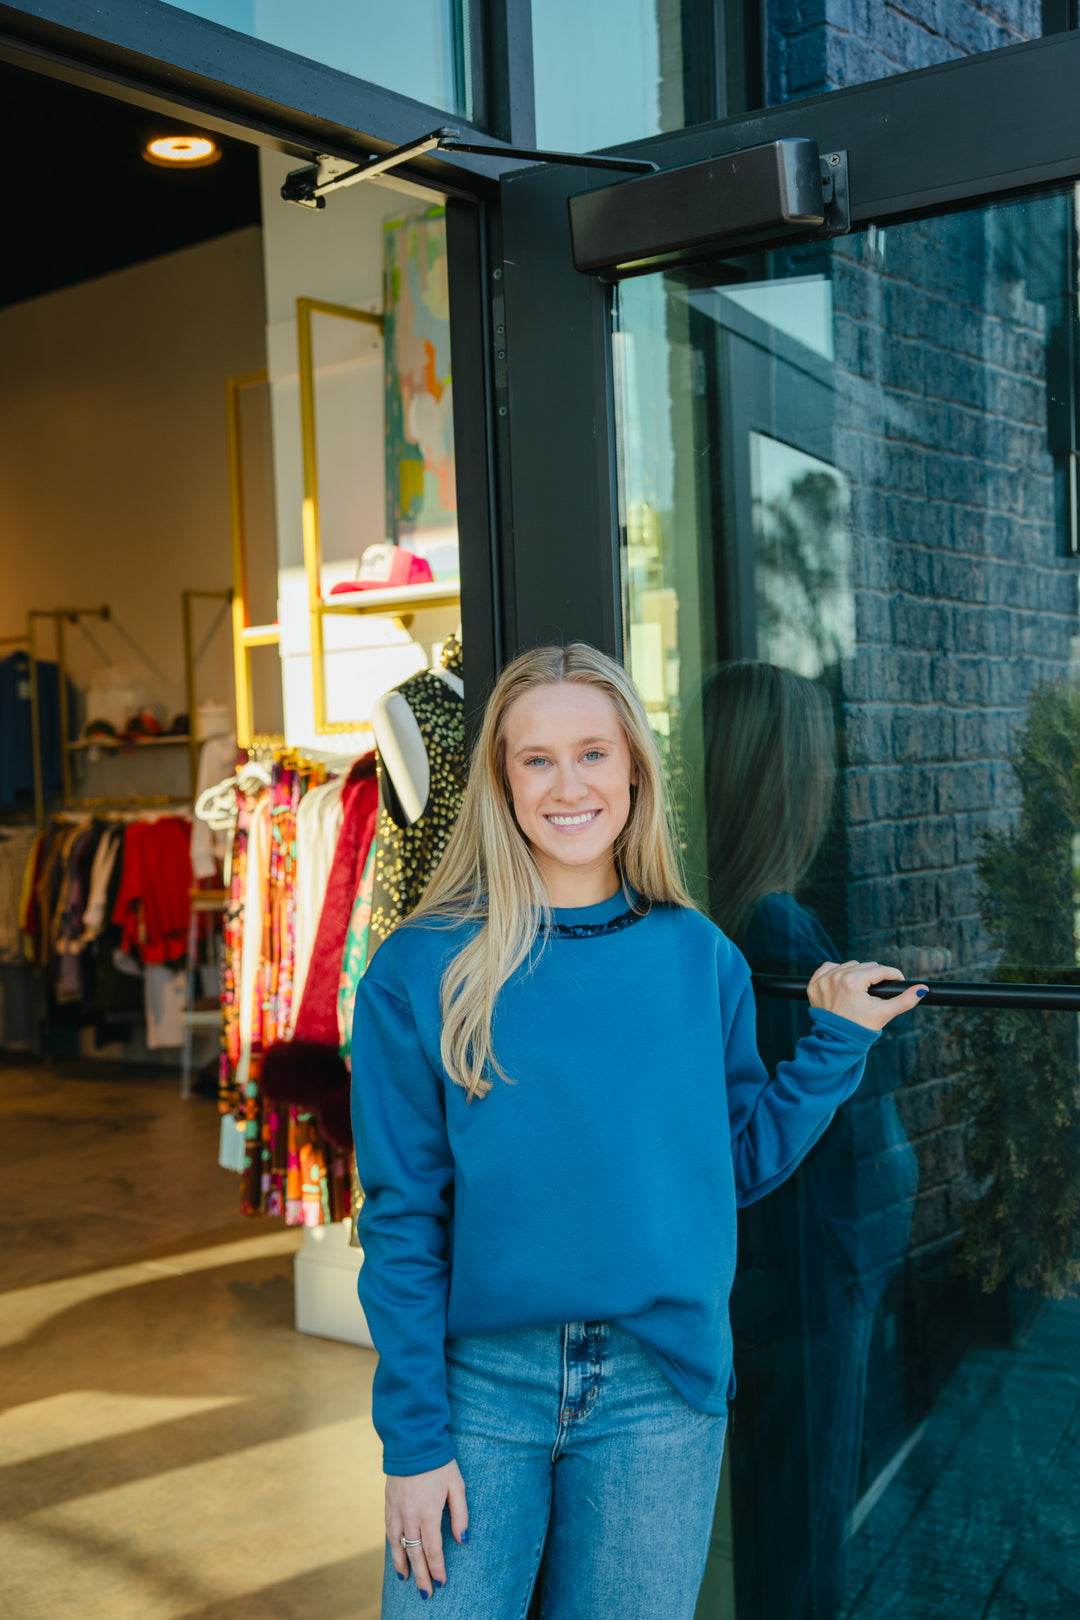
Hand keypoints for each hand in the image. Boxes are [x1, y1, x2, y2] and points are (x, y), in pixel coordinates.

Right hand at [386, 1459, 467, 1596]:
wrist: (413, 1442)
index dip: (437, 1569)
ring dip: (402, 1565)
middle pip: (415, 1554)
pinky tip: (396, 1553)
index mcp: (428, 1513)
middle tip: (426, 1594)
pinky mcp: (388, 1503)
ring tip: (407, 1580)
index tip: (442, 1582)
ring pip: (397, 1546)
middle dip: (421, 1576)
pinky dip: (392, 1547)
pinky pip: (389, 1532)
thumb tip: (463, 1540)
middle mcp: (410, 1517)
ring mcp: (396, 1511)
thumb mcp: (457, 1486)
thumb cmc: (439, 1463)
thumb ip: (460, 1515)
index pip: (433, 1550)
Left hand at [807, 960, 927, 1031]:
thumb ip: (905, 1000)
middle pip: (865, 966)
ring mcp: (823, 980)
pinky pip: (828, 967)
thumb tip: (923, 989)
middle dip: (874, 976)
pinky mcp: (813, 984)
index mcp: (853, 982)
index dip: (892, 976)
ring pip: (848, 965)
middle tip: (878, 990)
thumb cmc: (861, 1029)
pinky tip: (843, 981)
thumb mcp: (884, 1014)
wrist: (836, 1042)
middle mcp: (836, 977)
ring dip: (857, 973)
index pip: (879, 970)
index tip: (897, 981)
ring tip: (863, 986)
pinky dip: (836, 972)